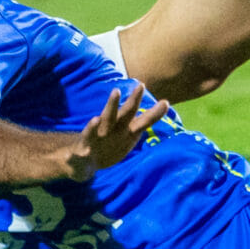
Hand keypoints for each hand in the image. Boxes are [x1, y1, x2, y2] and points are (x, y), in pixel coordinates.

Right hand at [55, 89, 171, 179]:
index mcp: (126, 130)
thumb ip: (141, 126)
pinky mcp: (86, 142)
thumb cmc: (109, 145)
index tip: (166, 103)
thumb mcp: (127, 138)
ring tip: (116, 91)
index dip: (154, 113)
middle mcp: (114, 127)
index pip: (143, 120)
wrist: (83, 162)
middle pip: (127, 113)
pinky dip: (92, 127)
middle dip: (134, 100)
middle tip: (141, 85)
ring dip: (112, 104)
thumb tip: (160, 113)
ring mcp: (100, 132)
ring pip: (107, 116)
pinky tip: (94, 120)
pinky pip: (89, 134)